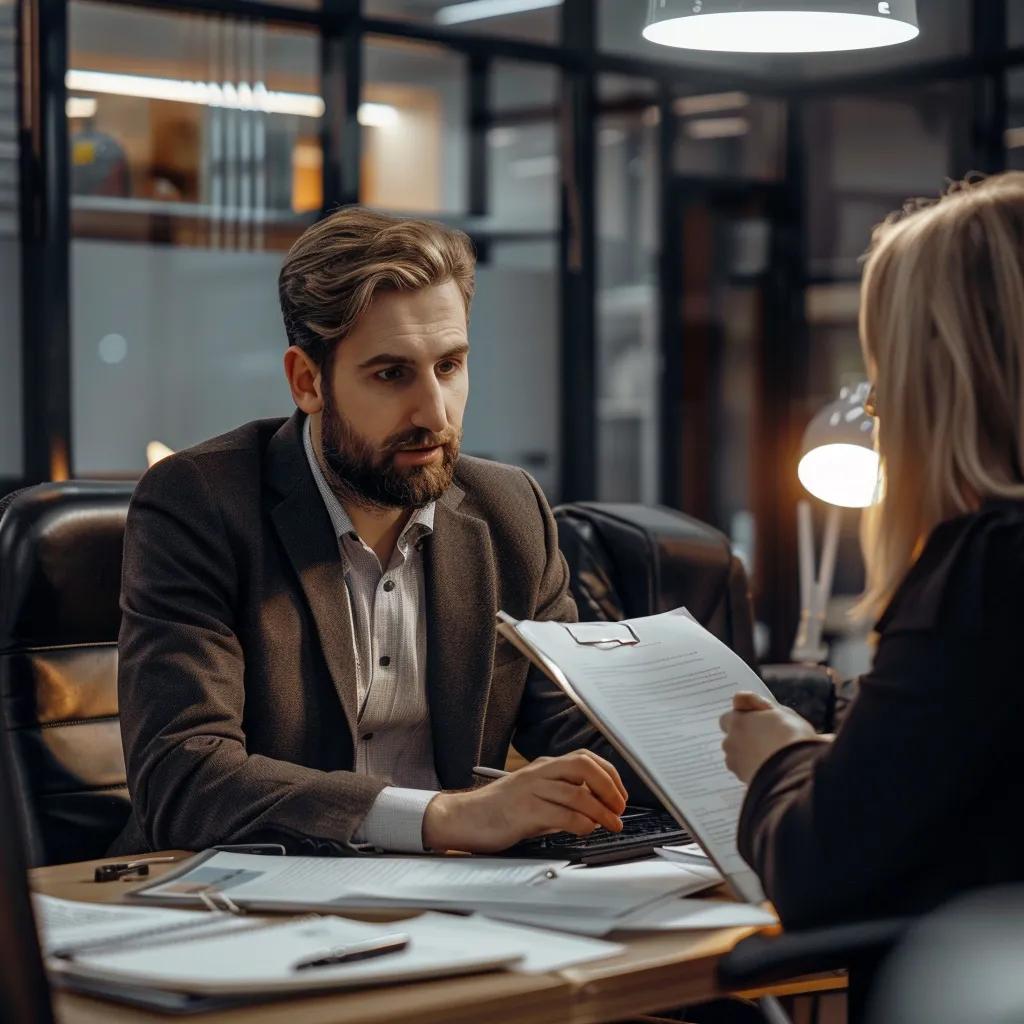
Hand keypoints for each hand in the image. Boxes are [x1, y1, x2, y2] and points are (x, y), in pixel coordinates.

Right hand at [422, 750, 627, 852]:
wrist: (462, 818)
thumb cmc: (496, 810)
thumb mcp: (532, 795)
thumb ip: (559, 797)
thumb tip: (592, 808)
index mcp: (542, 767)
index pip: (585, 759)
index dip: (609, 775)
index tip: (619, 794)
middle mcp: (539, 773)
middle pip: (584, 767)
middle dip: (609, 787)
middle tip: (619, 807)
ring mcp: (531, 791)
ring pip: (578, 794)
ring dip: (602, 811)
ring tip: (611, 824)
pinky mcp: (525, 812)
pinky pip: (563, 815)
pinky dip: (581, 823)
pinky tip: (585, 830)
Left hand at [719, 691, 821, 784]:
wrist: (796, 773)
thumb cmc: (791, 738)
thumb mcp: (780, 711)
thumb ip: (757, 703)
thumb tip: (739, 698)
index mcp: (737, 722)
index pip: (728, 718)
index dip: (743, 720)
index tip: (758, 723)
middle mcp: (731, 743)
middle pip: (733, 739)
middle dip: (745, 740)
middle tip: (768, 741)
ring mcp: (736, 765)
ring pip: (738, 758)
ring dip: (749, 757)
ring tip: (773, 758)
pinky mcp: (743, 783)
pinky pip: (746, 774)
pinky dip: (756, 773)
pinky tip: (773, 772)